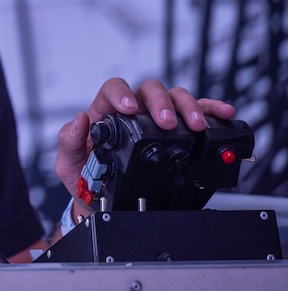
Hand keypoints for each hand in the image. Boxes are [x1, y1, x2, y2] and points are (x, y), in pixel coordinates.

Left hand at [54, 78, 235, 199]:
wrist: (102, 201)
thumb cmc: (85, 175)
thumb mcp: (68, 162)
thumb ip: (70, 140)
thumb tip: (80, 119)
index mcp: (106, 112)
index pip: (114, 89)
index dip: (121, 94)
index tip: (129, 109)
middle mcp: (133, 111)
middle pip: (150, 90)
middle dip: (161, 103)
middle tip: (166, 122)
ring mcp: (156, 120)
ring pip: (175, 98)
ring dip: (187, 107)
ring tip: (195, 125)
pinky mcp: (175, 133)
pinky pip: (195, 115)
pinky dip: (209, 111)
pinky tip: (220, 114)